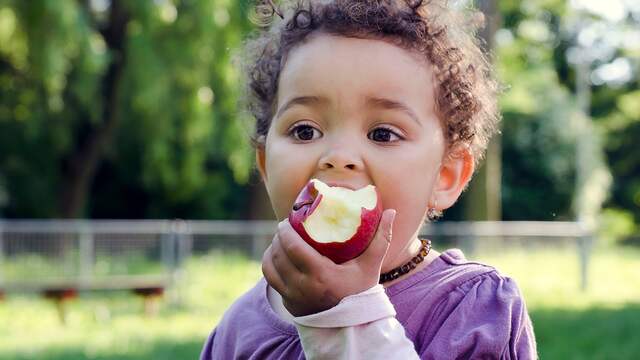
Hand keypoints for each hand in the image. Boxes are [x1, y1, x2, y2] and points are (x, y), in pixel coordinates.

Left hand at [262, 209, 395, 316]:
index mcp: (320, 275)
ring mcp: (292, 297)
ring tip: (278, 241)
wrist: (352, 326)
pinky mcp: (288, 303)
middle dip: (277, 238)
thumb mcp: (371, 266)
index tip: (286, 221)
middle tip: (283, 227)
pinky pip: (271, 280)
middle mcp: (302, 287)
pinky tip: (275, 257)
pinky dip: (270, 266)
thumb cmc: (361, 293)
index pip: (293, 247)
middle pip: (279, 255)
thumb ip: (382, 239)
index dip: (285, 232)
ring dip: (271, 251)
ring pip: (271, 267)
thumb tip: (392, 212)